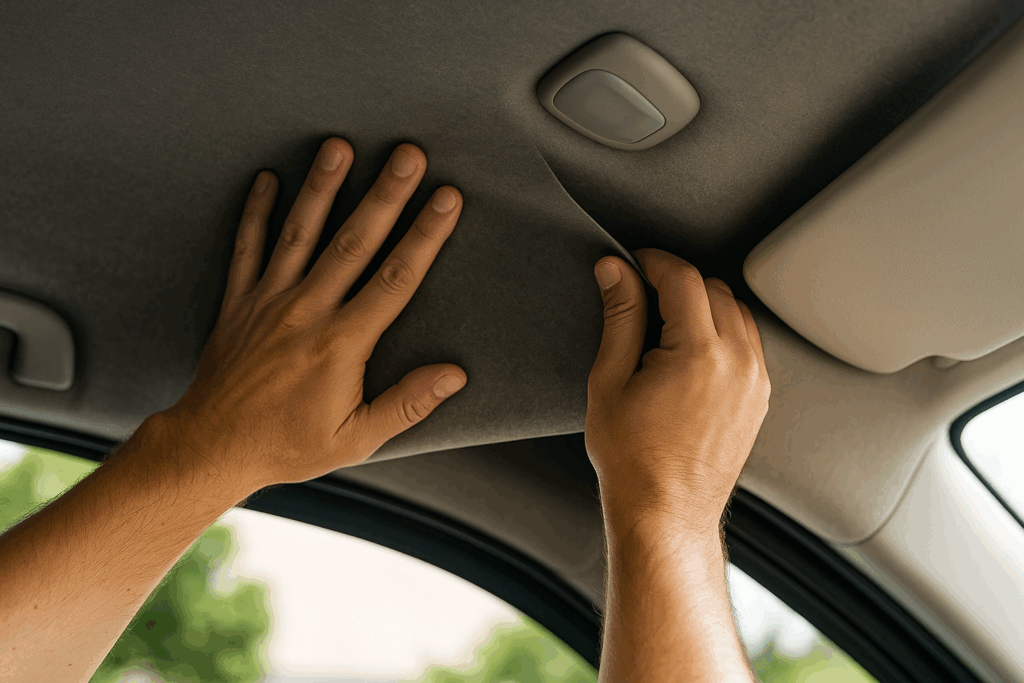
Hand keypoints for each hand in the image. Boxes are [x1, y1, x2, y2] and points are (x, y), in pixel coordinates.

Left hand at [158, 138, 466, 495]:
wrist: (212, 447)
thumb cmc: (288, 445)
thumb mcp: (356, 439)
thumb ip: (407, 404)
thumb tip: (454, 375)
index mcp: (341, 344)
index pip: (394, 279)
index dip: (425, 235)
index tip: (447, 198)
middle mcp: (306, 312)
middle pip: (354, 242)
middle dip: (384, 194)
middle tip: (407, 154)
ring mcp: (268, 301)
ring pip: (300, 233)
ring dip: (321, 187)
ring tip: (339, 146)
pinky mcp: (239, 302)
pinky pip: (247, 247)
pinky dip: (255, 211)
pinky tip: (266, 178)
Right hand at [584, 249, 770, 538]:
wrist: (666, 512)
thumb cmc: (633, 459)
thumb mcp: (610, 381)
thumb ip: (619, 318)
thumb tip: (615, 271)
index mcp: (698, 354)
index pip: (683, 277)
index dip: (653, 261)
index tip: (633, 262)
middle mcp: (737, 362)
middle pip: (713, 287)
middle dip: (676, 281)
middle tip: (641, 293)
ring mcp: (754, 380)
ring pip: (735, 311)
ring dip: (702, 304)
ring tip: (664, 322)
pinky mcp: (759, 397)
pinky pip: (747, 341)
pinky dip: (721, 330)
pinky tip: (689, 348)